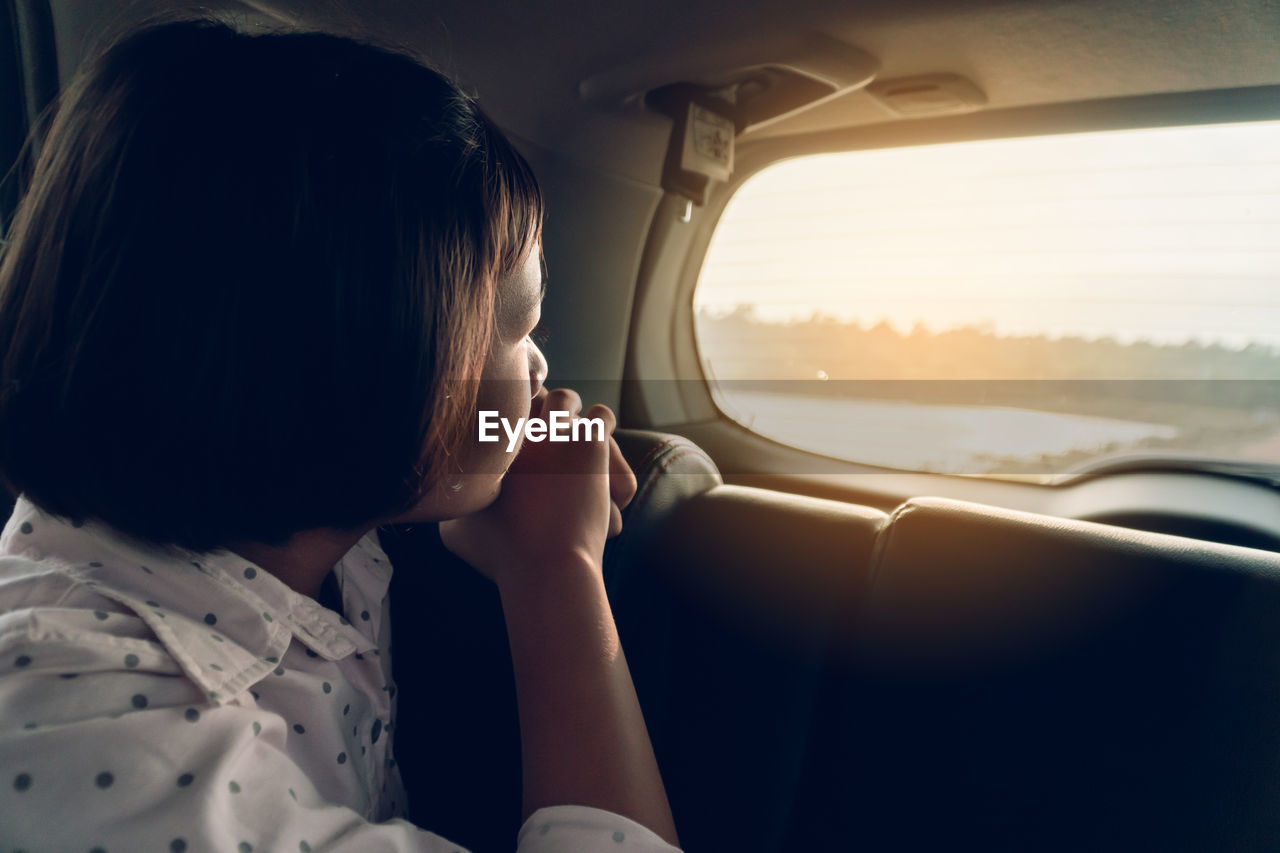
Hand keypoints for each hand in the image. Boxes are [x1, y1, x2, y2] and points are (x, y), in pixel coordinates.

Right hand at [439, 388, 636, 586]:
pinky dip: (600, 427)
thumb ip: (453, 506)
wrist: (547, 566)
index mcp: (482, 447)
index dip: (503, 406)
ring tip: (572, 433)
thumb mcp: (456, 531)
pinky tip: (599, 446)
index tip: (512, 424)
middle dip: (536, 404)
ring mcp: (554, 430)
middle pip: (526, 390)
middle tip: (544, 423)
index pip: (490, 405)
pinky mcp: (589, 442)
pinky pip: (601, 415)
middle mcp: (516, 427)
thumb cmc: (503, 555)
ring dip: (569, 413)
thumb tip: (442, 498)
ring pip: (565, 398)